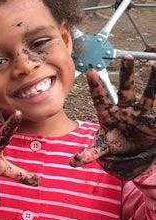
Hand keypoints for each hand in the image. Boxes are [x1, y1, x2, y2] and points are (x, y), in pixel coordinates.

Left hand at [70, 56, 155, 179]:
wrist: (132, 151)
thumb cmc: (114, 144)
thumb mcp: (101, 149)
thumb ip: (88, 153)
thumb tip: (72, 162)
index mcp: (108, 115)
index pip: (99, 99)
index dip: (95, 87)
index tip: (90, 71)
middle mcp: (124, 109)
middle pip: (125, 90)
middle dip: (126, 74)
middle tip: (126, 57)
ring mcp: (139, 113)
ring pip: (146, 96)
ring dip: (152, 82)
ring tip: (155, 65)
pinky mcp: (152, 119)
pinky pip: (155, 106)